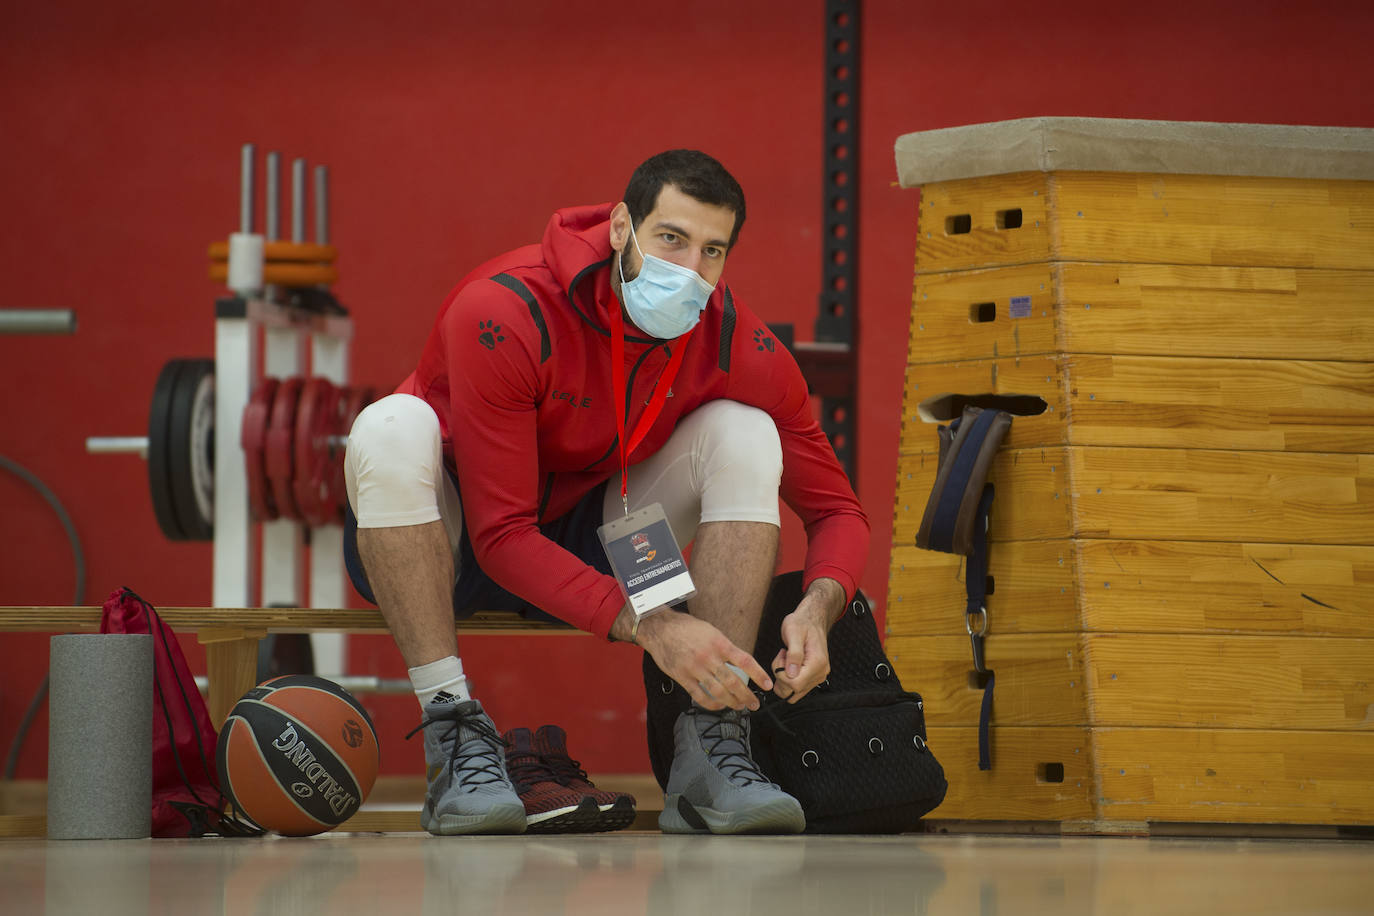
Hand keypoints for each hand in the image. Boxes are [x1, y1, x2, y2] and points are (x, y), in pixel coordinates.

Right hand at [634, 610, 771, 710]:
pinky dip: (712, 704)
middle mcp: (709, 657)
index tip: (768, 685)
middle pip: (734, 681)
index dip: (759, 675)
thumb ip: (725, 648)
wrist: (661, 629)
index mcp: (720, 643)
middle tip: (755, 703)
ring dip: (732, 702)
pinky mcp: (683, 678)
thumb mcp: (711, 631)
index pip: (745, 661)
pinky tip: (720, 706)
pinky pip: (700, 696)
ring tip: (740, 707)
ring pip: (719, 692)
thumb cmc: (687, 628)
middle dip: (747, 695)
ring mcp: (695, 668)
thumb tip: (740, 663)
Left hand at [769, 578, 844, 703]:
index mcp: (817, 663)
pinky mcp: (813, 677)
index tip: (782, 658)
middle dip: (781, 676)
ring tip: (786, 659)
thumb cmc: (802, 623)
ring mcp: (817, 676)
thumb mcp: (793, 632)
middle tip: (783, 657)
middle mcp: (820, 673)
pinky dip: (788, 678)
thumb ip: (793, 654)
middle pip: (794, 691)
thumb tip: (791, 674)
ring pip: (793, 692)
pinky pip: (796, 687)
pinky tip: (789, 664)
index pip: (796, 684)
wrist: (811, 620)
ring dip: (784, 678)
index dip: (782, 675)